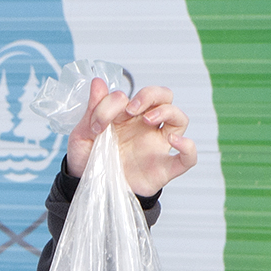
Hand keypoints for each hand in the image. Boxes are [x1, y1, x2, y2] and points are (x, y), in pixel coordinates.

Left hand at [64, 78, 196, 195]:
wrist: (89, 189)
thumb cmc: (88, 160)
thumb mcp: (82, 135)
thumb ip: (92, 110)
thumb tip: (98, 82)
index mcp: (125, 117)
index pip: (128, 97)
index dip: (111, 105)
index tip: (95, 125)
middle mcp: (145, 127)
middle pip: (165, 97)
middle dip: (151, 94)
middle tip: (132, 108)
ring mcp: (156, 146)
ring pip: (180, 119)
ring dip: (168, 112)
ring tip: (148, 120)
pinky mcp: (163, 169)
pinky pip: (188, 158)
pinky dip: (188, 148)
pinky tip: (174, 142)